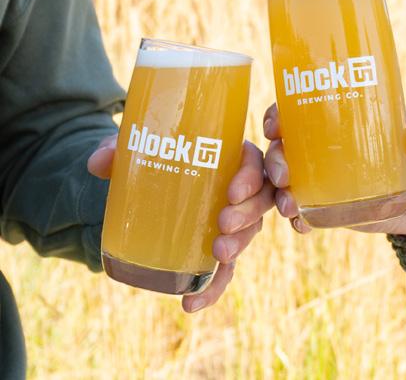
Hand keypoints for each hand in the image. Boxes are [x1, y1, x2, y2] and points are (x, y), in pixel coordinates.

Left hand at [88, 136, 273, 311]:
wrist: (145, 193)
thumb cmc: (153, 164)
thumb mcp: (136, 154)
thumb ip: (118, 152)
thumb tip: (97, 162)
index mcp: (226, 158)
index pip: (252, 162)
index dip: (251, 177)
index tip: (232, 191)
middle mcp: (236, 189)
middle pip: (259, 200)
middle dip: (248, 214)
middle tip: (223, 223)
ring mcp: (231, 221)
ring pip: (250, 232)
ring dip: (239, 245)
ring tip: (219, 254)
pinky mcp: (217, 249)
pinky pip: (224, 270)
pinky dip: (213, 288)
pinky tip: (191, 303)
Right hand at [263, 103, 405, 234]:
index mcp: (335, 126)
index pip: (295, 114)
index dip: (276, 116)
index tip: (275, 126)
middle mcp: (319, 152)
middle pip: (281, 150)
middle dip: (273, 161)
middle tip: (283, 175)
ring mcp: (320, 181)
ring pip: (284, 183)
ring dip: (278, 193)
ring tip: (289, 206)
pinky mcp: (326, 208)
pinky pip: (302, 212)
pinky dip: (297, 219)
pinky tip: (302, 225)